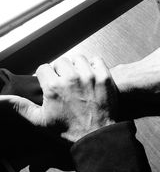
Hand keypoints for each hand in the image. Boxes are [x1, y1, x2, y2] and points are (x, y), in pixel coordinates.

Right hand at [0, 55, 117, 142]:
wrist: (96, 136)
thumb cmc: (67, 130)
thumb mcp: (39, 120)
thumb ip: (19, 106)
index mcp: (53, 87)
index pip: (44, 68)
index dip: (46, 77)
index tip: (50, 84)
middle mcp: (71, 78)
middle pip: (61, 62)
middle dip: (60, 71)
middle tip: (65, 83)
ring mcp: (89, 76)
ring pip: (78, 59)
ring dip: (77, 67)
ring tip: (78, 79)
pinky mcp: (104, 77)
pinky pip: (97, 60)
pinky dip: (94, 66)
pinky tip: (92, 76)